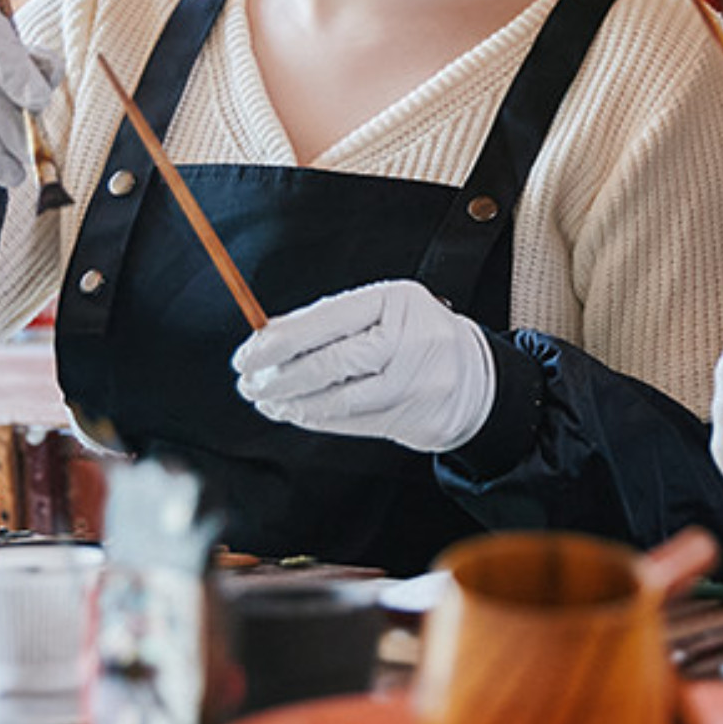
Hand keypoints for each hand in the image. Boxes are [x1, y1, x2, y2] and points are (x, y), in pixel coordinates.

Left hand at [232, 280, 495, 452]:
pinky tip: (294, 413)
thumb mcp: (382, 311)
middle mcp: (411, 339)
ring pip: (339, 399)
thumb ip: (329, 321)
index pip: (326, 320)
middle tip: (249, 384)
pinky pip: (351, 423)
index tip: (246, 355)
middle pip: (332, 363)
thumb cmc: (414, 336)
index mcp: (397, 300)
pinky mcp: (414, 419)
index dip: (279, 340)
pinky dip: (316, 419)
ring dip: (292, 404)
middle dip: (280, 377)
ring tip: (267, 401)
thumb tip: (266, 336)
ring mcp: (417, 382)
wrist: (476, 376)